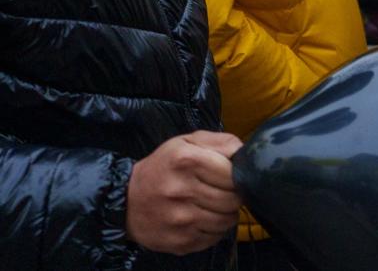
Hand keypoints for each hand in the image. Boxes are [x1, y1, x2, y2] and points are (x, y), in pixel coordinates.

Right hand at [125, 131, 242, 254]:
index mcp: (186, 161)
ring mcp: (181, 219)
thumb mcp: (186, 143)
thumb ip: (220, 142)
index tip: (229, 176)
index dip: (236, 175)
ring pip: (227, 220)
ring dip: (226, 213)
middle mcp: (182, 191)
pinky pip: (215, 237)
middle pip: (233, 199)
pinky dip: (215, 229)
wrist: (126, 201)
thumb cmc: (163, 168)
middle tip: (223, 191)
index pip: (233, 173)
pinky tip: (204, 218)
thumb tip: (244, 152)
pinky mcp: (180, 241)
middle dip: (233, 195)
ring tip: (214, 205)